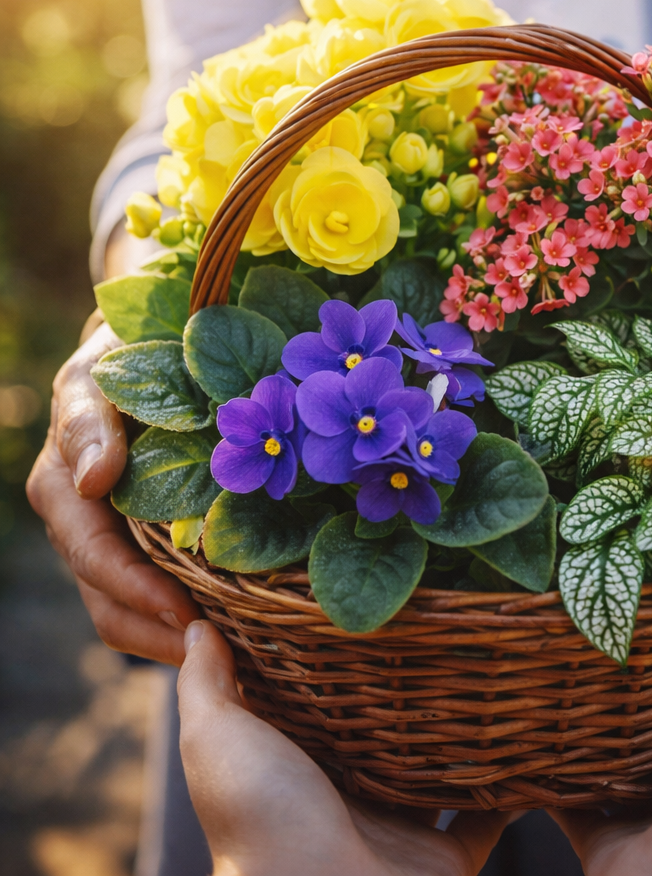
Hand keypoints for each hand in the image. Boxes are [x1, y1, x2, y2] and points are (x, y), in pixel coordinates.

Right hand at [25, 320, 200, 664]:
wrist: (138, 350)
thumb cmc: (116, 358)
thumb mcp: (96, 378)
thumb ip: (89, 424)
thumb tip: (94, 479)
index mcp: (63, 494)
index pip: (98, 562)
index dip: (140, 594)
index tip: (189, 616)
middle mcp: (80, 528)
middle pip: (111, 605)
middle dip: (160, 635)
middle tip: (221, 657)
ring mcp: (110, 539)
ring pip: (130, 611)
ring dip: (172, 637)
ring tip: (230, 655)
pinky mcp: (140, 540)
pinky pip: (157, 591)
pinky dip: (186, 614)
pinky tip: (232, 624)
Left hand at [177, 620, 512, 875]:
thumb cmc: (261, 823)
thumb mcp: (217, 740)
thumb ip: (206, 684)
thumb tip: (196, 625)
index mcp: (297, 767)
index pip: (322, 701)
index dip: (337, 658)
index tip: (366, 605)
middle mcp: (348, 796)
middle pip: (385, 733)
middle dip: (409, 690)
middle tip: (443, 626)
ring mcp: (399, 828)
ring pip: (437, 768)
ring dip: (461, 732)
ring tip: (491, 671)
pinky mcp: (444, 855)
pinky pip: (486, 814)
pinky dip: (509, 786)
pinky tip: (529, 739)